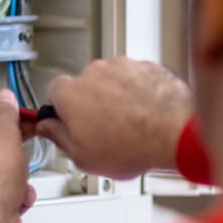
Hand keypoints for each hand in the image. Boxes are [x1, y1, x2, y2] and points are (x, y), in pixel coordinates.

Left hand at [0, 90, 36, 222]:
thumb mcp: (4, 133)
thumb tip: (4, 98)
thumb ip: (5, 113)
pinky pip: (1, 188)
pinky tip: (18, 195)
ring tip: (19, 175)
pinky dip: (14, 192)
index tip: (15, 116)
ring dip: (16, 171)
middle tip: (25, 141)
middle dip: (11, 146)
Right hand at [37, 57, 194, 179]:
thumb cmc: (132, 145)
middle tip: (103, 128)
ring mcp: (122, 66)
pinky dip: (139, 91)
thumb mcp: (83, 156)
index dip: (61, 110)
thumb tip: (48, 128)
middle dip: (91, 103)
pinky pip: (136, 78)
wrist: (174, 132)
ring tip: (129, 124)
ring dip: (116, 97)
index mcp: (70, 93)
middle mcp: (94, 72)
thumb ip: (58, 137)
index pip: (53, 92)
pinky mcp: (146, 66)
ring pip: (111, 80)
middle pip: (84, 85)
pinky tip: (145, 114)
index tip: (68, 121)